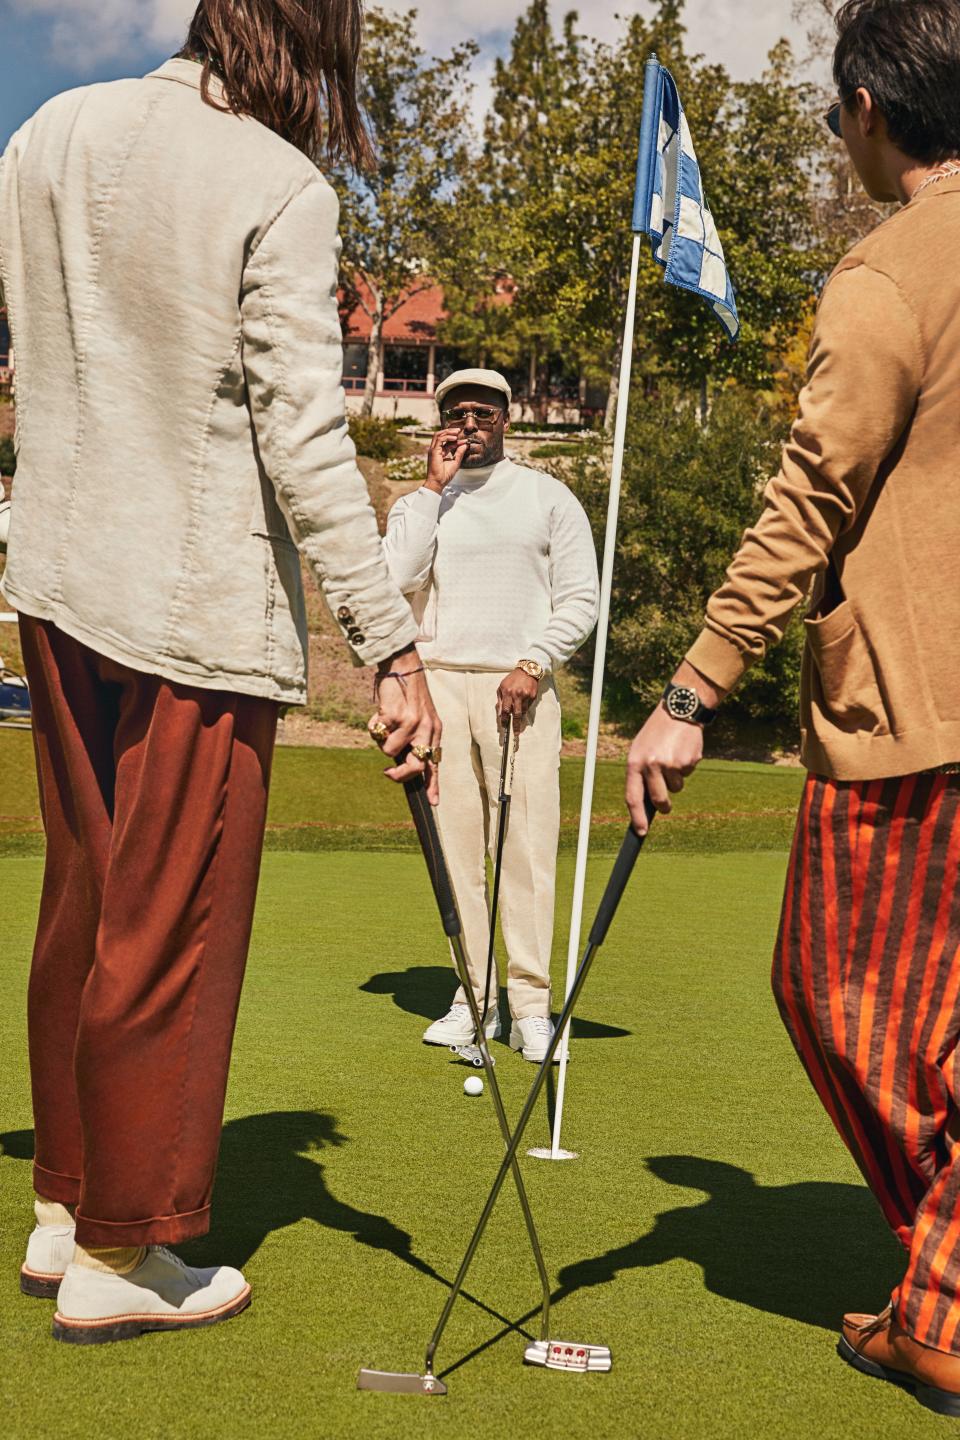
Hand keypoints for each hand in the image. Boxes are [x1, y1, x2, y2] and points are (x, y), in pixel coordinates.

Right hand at [369, 648, 442, 803]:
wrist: (403, 667)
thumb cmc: (409, 695)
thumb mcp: (422, 717)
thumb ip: (416, 739)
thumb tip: (402, 764)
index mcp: (435, 731)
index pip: (435, 763)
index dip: (433, 784)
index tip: (433, 802)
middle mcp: (426, 729)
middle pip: (415, 767)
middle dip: (398, 775)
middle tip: (387, 772)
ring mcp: (411, 723)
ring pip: (389, 751)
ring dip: (382, 740)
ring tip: (386, 723)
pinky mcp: (394, 715)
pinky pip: (376, 733)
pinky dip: (373, 725)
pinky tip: (381, 711)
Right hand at [424, 427, 468, 493]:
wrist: (438, 482)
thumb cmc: (445, 475)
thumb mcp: (455, 462)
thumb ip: (459, 453)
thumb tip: (465, 445)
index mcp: (440, 452)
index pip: (447, 442)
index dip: (457, 440)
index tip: (466, 441)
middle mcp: (436, 450)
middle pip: (441, 435)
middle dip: (450, 431)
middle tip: (459, 430)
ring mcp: (433, 450)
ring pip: (439, 435)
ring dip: (448, 432)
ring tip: (457, 432)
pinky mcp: (433, 451)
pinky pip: (439, 439)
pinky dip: (447, 437)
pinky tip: (455, 438)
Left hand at [497, 668, 538, 723]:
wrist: (527, 670)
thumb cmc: (512, 679)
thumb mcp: (502, 687)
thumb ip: (500, 700)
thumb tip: (500, 713)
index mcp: (507, 692)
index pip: (505, 710)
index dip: (505, 719)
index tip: (504, 726)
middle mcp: (517, 695)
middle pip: (516, 714)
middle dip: (516, 725)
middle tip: (516, 733)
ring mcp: (526, 696)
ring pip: (523, 711)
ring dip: (520, 716)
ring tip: (519, 720)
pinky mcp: (533, 696)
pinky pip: (528, 706)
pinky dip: (525, 708)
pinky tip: (523, 704)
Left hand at [625, 663, 724, 835]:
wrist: (679, 710)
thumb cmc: (656, 734)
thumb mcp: (640, 750)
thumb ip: (641, 774)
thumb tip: (644, 803)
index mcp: (635, 762)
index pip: (632, 797)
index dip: (637, 818)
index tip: (640, 832)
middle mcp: (652, 764)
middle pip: (659, 799)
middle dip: (664, 806)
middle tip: (666, 806)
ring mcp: (671, 763)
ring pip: (676, 788)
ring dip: (676, 779)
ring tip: (672, 757)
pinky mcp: (688, 761)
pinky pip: (688, 774)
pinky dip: (686, 767)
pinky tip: (682, 750)